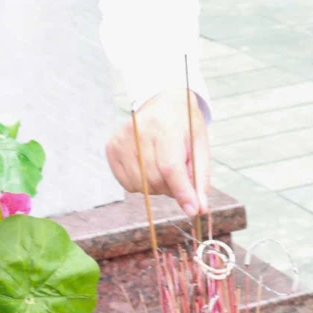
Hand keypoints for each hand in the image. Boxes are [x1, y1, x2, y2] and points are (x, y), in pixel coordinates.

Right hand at [105, 89, 211, 217]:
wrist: (165, 102)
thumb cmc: (185, 126)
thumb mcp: (200, 147)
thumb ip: (200, 179)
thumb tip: (198, 209)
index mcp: (165, 127)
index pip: (170, 168)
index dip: (182, 192)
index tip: (192, 209)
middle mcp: (138, 132)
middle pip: (155, 180)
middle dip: (172, 188)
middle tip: (180, 176)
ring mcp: (121, 140)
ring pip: (141, 186)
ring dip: (157, 187)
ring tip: (165, 168)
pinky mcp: (111, 148)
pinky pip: (127, 184)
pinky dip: (142, 184)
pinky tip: (150, 167)